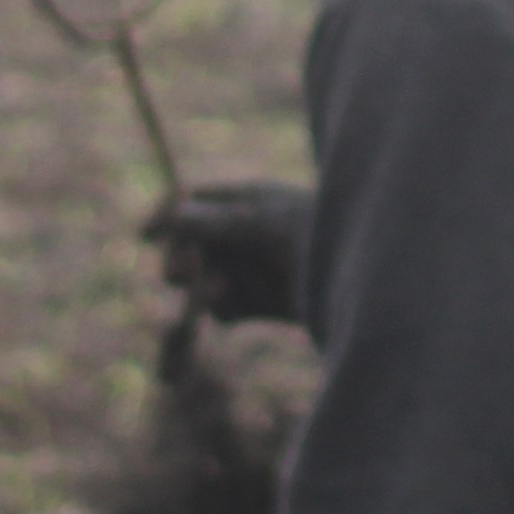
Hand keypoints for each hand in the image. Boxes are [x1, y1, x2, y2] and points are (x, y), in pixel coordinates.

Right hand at [142, 180, 314, 329]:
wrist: (369, 283)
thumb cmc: (320, 236)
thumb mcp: (267, 224)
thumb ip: (220, 221)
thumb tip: (175, 215)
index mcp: (251, 200)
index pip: (196, 200)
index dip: (167, 215)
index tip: (143, 235)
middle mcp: (249, 232)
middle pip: (194, 244)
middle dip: (182, 258)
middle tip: (181, 274)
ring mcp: (256, 268)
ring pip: (206, 280)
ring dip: (202, 290)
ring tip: (215, 295)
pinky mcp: (264, 303)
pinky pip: (225, 308)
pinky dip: (221, 311)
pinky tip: (230, 314)